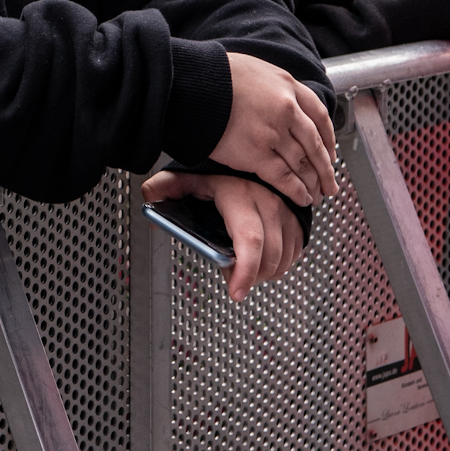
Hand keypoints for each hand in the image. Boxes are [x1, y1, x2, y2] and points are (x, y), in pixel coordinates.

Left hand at [143, 171, 304, 300]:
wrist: (253, 157)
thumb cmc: (219, 173)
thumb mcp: (189, 176)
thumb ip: (166, 187)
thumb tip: (150, 202)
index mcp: (240, 196)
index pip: (249, 241)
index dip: (244, 272)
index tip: (235, 293)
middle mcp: (269, 204)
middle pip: (269, 259)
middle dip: (250, 278)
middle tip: (233, 281)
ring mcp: (287, 213)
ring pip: (282, 261)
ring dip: (264, 273)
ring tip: (244, 267)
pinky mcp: (299, 222)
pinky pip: (293, 256)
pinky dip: (277, 264)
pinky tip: (260, 257)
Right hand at [209, 52, 337, 204]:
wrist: (190, 85)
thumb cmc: (211, 75)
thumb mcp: (251, 69)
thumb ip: (269, 86)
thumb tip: (272, 97)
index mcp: (287, 86)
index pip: (319, 115)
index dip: (329, 138)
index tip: (330, 152)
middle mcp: (286, 109)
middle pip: (315, 144)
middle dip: (326, 168)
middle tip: (331, 182)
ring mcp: (273, 132)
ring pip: (303, 163)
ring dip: (313, 182)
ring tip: (317, 194)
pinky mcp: (257, 153)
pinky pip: (284, 177)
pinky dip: (296, 191)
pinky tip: (302, 198)